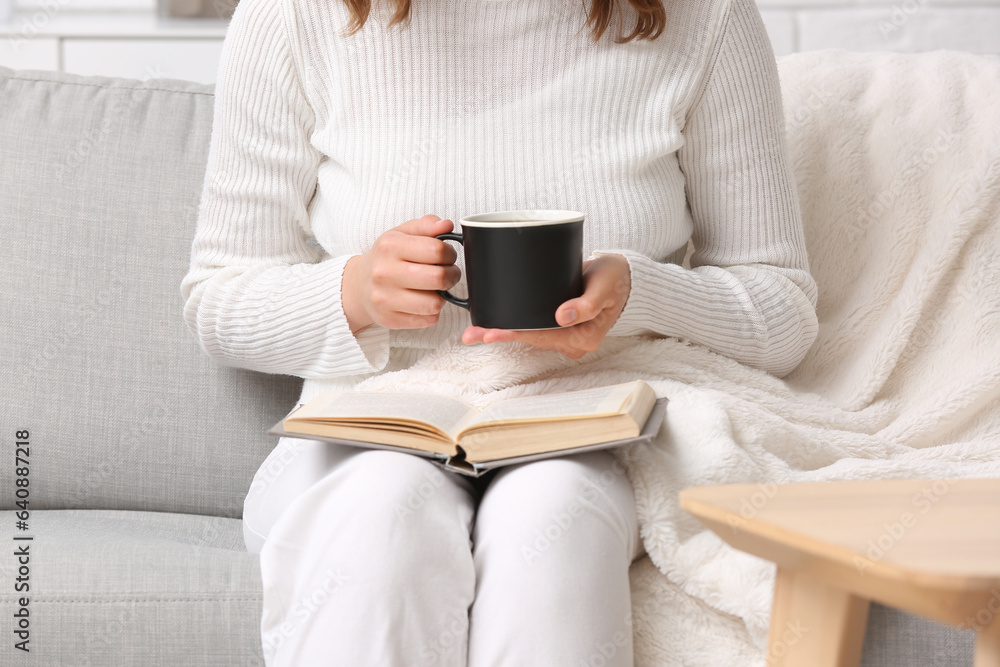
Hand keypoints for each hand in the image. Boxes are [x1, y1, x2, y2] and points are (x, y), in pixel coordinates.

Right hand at [342, 214, 460, 332]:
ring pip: (435, 303)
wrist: (358, 286)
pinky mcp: (390, 319)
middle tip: (448, 273)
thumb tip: (446, 225)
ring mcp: (385, 299)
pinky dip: (432, 311)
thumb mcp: (400, 234)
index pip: (437, 250)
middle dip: (452, 275)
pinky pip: (428, 319)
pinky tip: (423, 302)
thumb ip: (425, 226)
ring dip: (443, 296)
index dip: (450, 253)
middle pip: (439, 277)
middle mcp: (384, 272)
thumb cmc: (386, 258)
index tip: (447, 256)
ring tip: (436, 289)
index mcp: (389, 246)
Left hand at [461, 253, 630, 358]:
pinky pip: (534, 327)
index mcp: (583, 337)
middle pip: (530, 339)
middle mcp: (572, 341)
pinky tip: (494, 323)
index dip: (515, 334)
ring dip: (503, 331)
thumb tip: (562, 316)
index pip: (542, 336)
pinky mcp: (560, 324)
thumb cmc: (616, 277)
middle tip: (471, 335)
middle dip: (500, 336)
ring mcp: (565, 334)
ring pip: (529, 334)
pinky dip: (514, 324)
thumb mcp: (604, 286)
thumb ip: (586, 303)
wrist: (624, 276)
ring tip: (474, 332)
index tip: (492, 332)